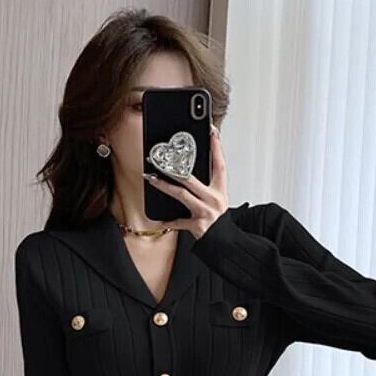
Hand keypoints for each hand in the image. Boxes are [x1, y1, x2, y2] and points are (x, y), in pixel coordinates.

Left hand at [142, 123, 228, 238]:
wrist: (223, 241)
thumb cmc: (218, 220)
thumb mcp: (218, 199)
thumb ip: (208, 185)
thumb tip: (190, 169)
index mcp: (221, 191)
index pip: (220, 166)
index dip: (216, 149)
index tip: (212, 133)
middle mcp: (214, 199)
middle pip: (192, 179)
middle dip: (175, 169)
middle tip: (162, 160)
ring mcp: (205, 212)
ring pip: (182, 195)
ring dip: (165, 186)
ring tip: (152, 179)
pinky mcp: (197, 225)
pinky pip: (178, 222)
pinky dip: (168, 221)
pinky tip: (159, 219)